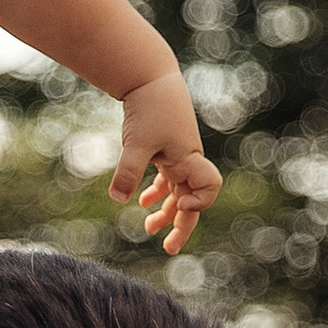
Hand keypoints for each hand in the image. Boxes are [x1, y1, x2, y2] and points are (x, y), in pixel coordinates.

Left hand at [110, 69, 220, 256]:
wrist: (149, 78)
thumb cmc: (148, 108)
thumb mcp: (136, 142)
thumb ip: (128, 171)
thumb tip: (118, 199)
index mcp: (188, 160)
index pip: (209, 189)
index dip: (199, 203)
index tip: (179, 204)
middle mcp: (187, 161)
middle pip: (191, 201)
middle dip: (182, 226)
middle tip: (168, 248)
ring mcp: (177, 157)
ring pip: (177, 192)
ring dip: (166, 211)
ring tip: (149, 227)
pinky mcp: (165, 151)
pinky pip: (167, 179)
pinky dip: (157, 193)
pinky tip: (140, 202)